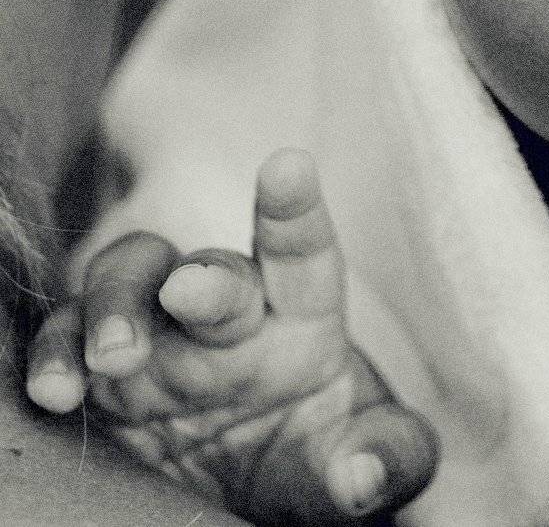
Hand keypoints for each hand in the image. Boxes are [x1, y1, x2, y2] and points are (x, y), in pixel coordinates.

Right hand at [25, 149, 438, 524]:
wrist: (250, 493)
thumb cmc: (316, 454)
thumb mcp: (360, 456)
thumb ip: (383, 456)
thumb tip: (365, 477)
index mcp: (300, 314)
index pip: (303, 253)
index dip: (296, 208)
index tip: (290, 165)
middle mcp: (229, 312)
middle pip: (214, 269)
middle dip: (201, 277)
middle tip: (186, 290)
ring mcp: (161, 332)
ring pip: (130, 277)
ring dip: (116, 305)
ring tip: (113, 356)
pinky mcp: (102, 368)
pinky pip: (65, 337)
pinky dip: (54, 352)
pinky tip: (55, 390)